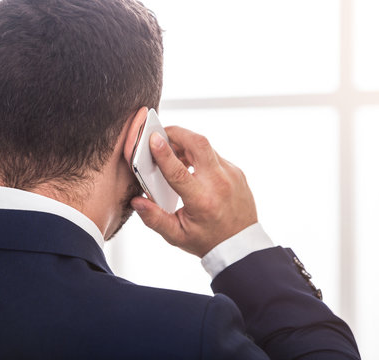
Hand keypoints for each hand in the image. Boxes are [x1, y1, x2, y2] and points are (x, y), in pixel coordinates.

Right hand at [131, 126, 257, 257]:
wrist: (240, 244)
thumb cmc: (208, 241)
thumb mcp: (177, 236)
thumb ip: (154, 219)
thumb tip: (137, 201)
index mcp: (202, 201)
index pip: (179, 171)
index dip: (163, 154)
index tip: (152, 139)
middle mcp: (219, 184)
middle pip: (198, 144)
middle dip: (177, 133)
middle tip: (161, 135)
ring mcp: (231, 175)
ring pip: (206, 146)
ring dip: (187, 144)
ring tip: (173, 153)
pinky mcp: (236, 171)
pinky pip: (214, 155)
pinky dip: (200, 155)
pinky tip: (191, 166)